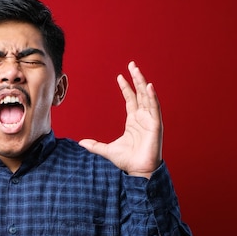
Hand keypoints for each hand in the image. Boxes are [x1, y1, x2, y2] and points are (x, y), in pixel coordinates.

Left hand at [79, 61, 161, 178]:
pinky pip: (155, 108)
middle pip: (140, 93)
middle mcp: (143, 118)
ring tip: (137, 70)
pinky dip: (152, 97)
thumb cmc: (127, 160)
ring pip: (147, 97)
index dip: (126, 87)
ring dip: (143, 83)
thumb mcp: (107, 150)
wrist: (137, 171)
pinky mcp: (156, 126)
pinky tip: (149, 86)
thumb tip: (81, 143)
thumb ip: (95, 145)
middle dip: (136, 78)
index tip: (120, 76)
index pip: (131, 99)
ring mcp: (150, 120)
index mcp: (133, 121)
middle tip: (132, 64)